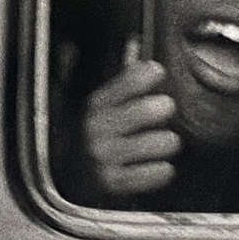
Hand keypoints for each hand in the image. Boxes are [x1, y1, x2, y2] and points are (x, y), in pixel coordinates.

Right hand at [80, 38, 181, 198]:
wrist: (71, 179)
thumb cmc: (95, 138)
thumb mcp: (99, 108)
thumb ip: (121, 86)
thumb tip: (144, 57)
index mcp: (96, 106)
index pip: (127, 81)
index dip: (147, 74)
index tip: (157, 72)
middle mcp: (98, 129)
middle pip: (144, 111)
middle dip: (162, 108)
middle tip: (166, 109)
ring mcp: (105, 157)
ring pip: (156, 143)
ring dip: (167, 142)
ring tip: (166, 141)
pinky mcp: (113, 182)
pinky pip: (153, 173)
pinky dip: (161, 170)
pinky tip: (161, 166)